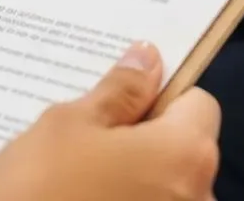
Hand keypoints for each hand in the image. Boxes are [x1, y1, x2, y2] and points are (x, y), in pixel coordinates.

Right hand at [0, 43, 220, 200]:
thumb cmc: (43, 189)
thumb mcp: (70, 124)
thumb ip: (118, 92)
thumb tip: (149, 58)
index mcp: (185, 154)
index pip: (197, 104)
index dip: (160, 96)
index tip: (118, 103)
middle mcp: (200, 199)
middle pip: (183, 150)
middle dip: (143, 140)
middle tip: (87, 142)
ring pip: (164, 188)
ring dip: (132, 180)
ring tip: (76, 182)